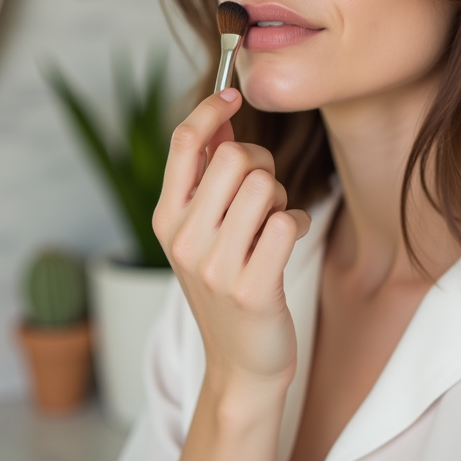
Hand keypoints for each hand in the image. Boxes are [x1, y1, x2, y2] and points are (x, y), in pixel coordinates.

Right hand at [152, 89, 311, 401]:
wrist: (240, 365)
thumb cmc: (226, 288)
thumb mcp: (201, 233)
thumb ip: (204, 178)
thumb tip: (220, 120)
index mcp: (166, 219)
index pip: (185, 143)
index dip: (212, 109)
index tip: (234, 95)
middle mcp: (183, 239)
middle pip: (233, 157)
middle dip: (260, 165)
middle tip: (262, 193)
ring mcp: (215, 265)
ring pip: (263, 186)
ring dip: (278, 199)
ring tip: (270, 226)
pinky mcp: (251, 286)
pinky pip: (286, 221)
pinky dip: (295, 225)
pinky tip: (284, 245)